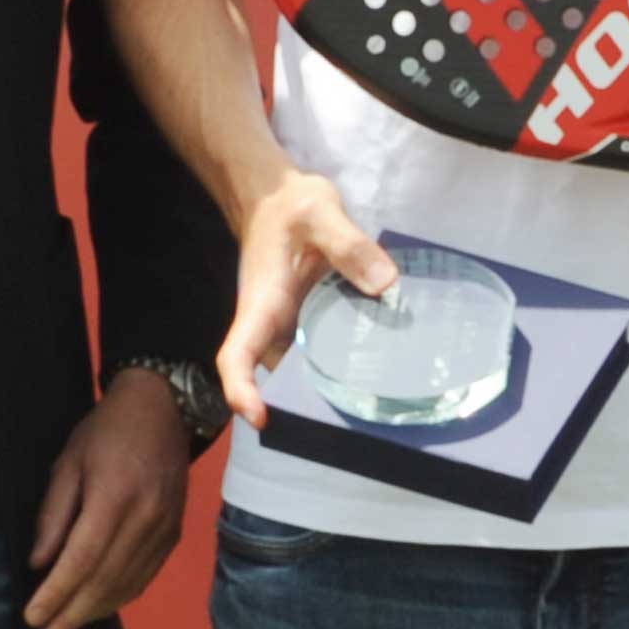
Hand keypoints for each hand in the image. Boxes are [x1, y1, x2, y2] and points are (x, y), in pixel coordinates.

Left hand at [23, 376, 192, 628]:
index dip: (56, 594)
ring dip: (91, 616)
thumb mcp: (68, 462)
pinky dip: (117, 599)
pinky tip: (94, 611)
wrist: (163, 409)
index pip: (82, 559)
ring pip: (125, 586)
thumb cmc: (105, 431)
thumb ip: (54, 514)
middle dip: (69, 620)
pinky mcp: (174, 535)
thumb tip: (39, 565)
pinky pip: (144, 578)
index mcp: (115, 497)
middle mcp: (145, 519)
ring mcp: (165, 529)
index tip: (31, 619)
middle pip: (104, 582)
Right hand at [218, 169, 394, 431]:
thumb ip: (349, 245)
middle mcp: (274, 327)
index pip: (237, 356)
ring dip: (330, 393)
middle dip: (301, 408)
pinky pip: (328, 354)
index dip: (242, 390)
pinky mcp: (315, 324)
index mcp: (262, 305)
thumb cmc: (290, 205)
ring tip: (377, 412)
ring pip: (305, 372)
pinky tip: (390, 374)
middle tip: (347, 429)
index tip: (260, 417)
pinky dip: (349, 367)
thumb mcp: (320, 211)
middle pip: (274, 379)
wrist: (279, 199)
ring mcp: (294, 329)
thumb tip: (386, 285)